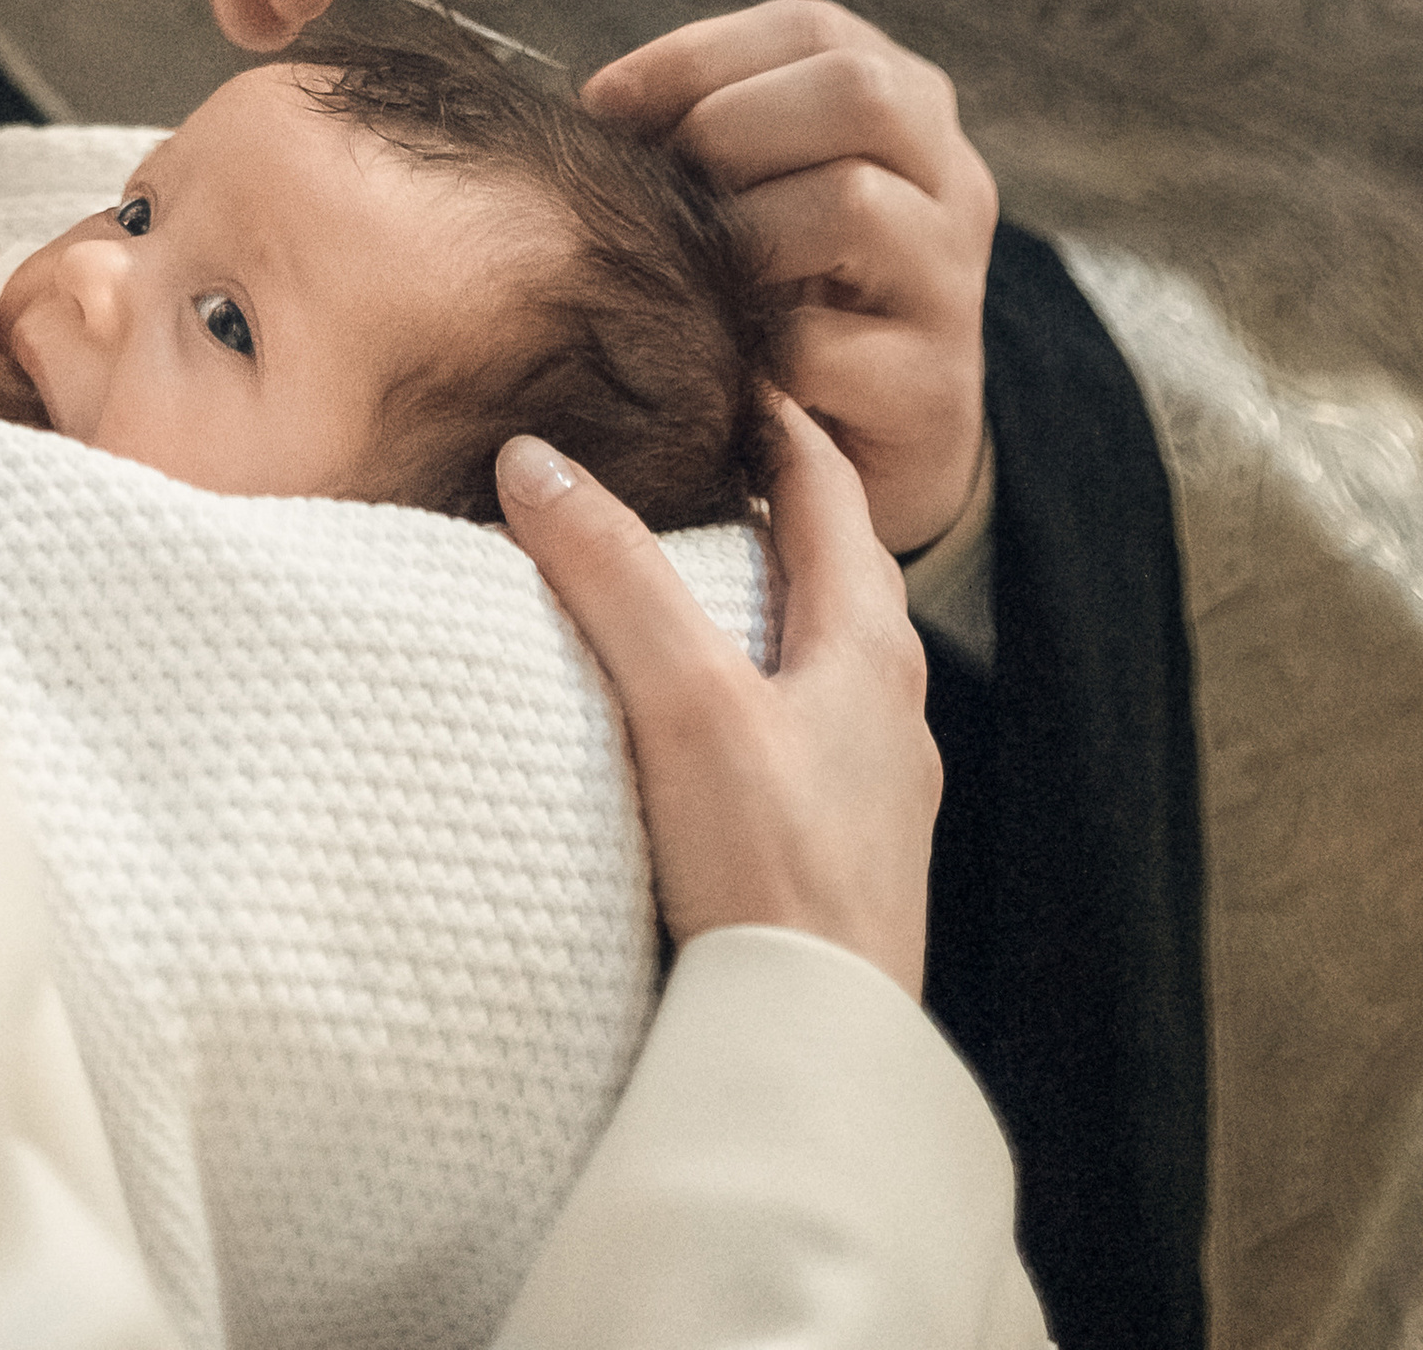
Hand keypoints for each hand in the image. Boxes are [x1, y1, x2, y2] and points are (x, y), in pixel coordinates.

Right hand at [497, 400, 938, 996]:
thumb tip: (533, 456)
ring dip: (764, 605)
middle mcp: (889, 706)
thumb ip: (610, 574)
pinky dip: (757, 689)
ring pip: (823, 656)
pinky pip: (806, 733)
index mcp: (870, 645)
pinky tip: (704, 726)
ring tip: (685, 584)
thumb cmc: (772, 870)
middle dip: (771, 508)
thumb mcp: (682, 700)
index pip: (827, 489)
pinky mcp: (841, 854)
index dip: (777, 421)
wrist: (819, 1048)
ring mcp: (873, 786)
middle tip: (694, 464)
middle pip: (834, 570)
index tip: (727, 373)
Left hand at [582, 0, 994, 555]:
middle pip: (859, 93)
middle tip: (664, 187)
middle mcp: (951, 182)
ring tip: (692, 274)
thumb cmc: (792, 290)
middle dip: (730, 126)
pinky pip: (821, 345)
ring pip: (852, 203)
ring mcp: (952, 285)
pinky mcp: (932, 389)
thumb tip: (601, 106)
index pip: (813, 29)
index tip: (603, 101)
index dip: (697, 54)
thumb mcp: (764, 189)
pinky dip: (747, 351)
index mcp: (909, 108)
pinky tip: (714, 363)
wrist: (875, 443)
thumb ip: (710, 132)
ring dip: (741, 235)